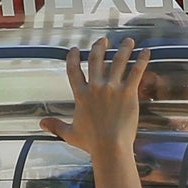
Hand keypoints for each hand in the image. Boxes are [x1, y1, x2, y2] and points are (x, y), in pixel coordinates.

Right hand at [41, 35, 151, 159]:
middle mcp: (95, 87)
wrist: (110, 147)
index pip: (73, 70)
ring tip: (129, 41)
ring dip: (124, 49)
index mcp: (81, 95)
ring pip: (118, 61)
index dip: (73, 57)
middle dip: (100, 46)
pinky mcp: (128, 92)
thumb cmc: (91, 142)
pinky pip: (136, 71)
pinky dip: (142, 60)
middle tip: (104, 40)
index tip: (74, 49)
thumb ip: (56, 125)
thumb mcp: (70, 133)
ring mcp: (112, 88)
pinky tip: (146, 51)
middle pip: (96, 59)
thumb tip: (41, 124)